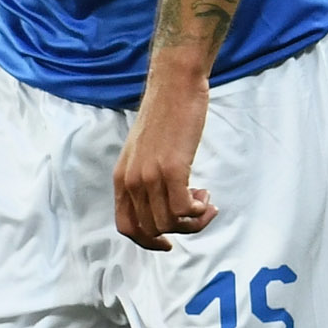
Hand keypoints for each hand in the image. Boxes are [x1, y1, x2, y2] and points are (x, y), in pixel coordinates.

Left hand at [114, 64, 214, 249]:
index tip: (169, 243)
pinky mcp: (171, 169)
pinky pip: (183, 210)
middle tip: (198, 211)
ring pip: (170, 224)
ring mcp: (149, 176)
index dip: (148, 241)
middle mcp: (130, 181)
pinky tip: (206, 195)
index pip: (127, 226)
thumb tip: (164, 205)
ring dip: (193, 220)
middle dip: (180, 229)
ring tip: (205, 200)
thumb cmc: (165, 115)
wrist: (174, 85)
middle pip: (152, 230)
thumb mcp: (144, 152)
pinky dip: (198, 211)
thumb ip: (147, 178)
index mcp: (121, 178)